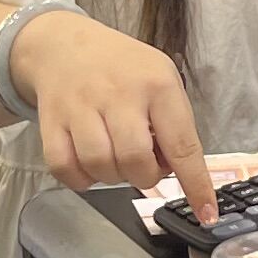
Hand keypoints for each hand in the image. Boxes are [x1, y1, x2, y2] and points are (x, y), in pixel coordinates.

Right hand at [9, 7, 216, 222]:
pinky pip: (64, 167)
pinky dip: (80, 178)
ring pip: (100, 166)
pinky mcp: (50, 120)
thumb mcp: (161, 79)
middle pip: (135, 160)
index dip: (195, 184)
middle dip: (145, 177)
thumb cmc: (122, 69)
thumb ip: (174, 124)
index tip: (206, 213)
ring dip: (112, 177)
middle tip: (143, 163)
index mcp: (157, 84)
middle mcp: (119, 94)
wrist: (64, 45)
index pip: (182, 144)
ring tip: (116, 158)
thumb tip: (178, 173)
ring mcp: (81, 106)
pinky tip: (89, 164)